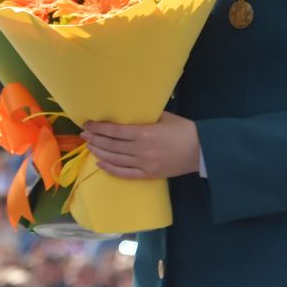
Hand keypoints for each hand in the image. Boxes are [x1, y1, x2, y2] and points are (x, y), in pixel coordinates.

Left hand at [83, 112, 200, 179]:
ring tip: (90, 146)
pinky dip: (111, 169)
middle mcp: (141, 149)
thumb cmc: (183, 129)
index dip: (98, 127)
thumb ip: (143, 116)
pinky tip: (100, 164)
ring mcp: (144, 164)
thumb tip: (125, 111)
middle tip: (84, 135)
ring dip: (99, 152)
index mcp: (144, 133)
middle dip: (94, 139)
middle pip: (111, 145)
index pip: (114, 130)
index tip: (88, 124)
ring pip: (115, 159)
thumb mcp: (162, 117)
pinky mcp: (149, 175)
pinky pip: (125, 174)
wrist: (202, 150)